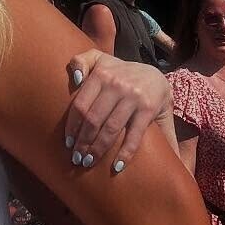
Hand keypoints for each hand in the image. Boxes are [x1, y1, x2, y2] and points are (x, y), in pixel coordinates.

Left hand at [62, 53, 169, 171]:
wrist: (156, 75)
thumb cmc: (120, 72)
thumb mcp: (100, 58)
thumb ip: (81, 61)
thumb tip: (74, 78)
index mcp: (102, 74)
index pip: (81, 104)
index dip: (72, 126)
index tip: (67, 143)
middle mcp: (117, 85)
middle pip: (93, 119)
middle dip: (82, 142)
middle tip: (76, 158)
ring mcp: (133, 98)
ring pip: (110, 129)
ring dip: (97, 149)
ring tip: (88, 162)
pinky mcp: (148, 110)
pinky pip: (134, 135)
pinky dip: (125, 153)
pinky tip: (117, 166)